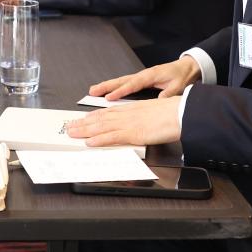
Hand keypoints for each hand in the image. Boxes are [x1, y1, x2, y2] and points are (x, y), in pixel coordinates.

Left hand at [64, 97, 181, 146]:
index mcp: (132, 109)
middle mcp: (127, 114)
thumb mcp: (153, 112)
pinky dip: (100, 140)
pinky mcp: (134, 133)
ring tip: (72, 134)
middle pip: (100, 119)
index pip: (108, 112)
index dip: (93, 116)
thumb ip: (143, 118)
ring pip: (102, 127)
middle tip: (70, 127)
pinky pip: (113, 137)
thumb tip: (139, 124)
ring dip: (85, 131)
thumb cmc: (173, 113)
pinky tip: (90, 143)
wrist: (182, 113)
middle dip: (83, 124)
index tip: (83, 119)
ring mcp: (129, 123)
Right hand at [89, 56, 201, 100]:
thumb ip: (168, 93)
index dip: (120, 91)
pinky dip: (113, 87)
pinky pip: (124, 84)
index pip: (132, 84)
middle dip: (106, 86)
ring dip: (106, 86)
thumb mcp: (178, 86)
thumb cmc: (181, 75)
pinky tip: (106, 92)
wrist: (186, 67)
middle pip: (121, 80)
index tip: (109, 97)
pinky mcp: (140, 80)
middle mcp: (142, 75)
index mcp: (150, 75)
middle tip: (93, 91)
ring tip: (93, 91)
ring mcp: (140, 77)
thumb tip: (158, 100)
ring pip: (120, 81)